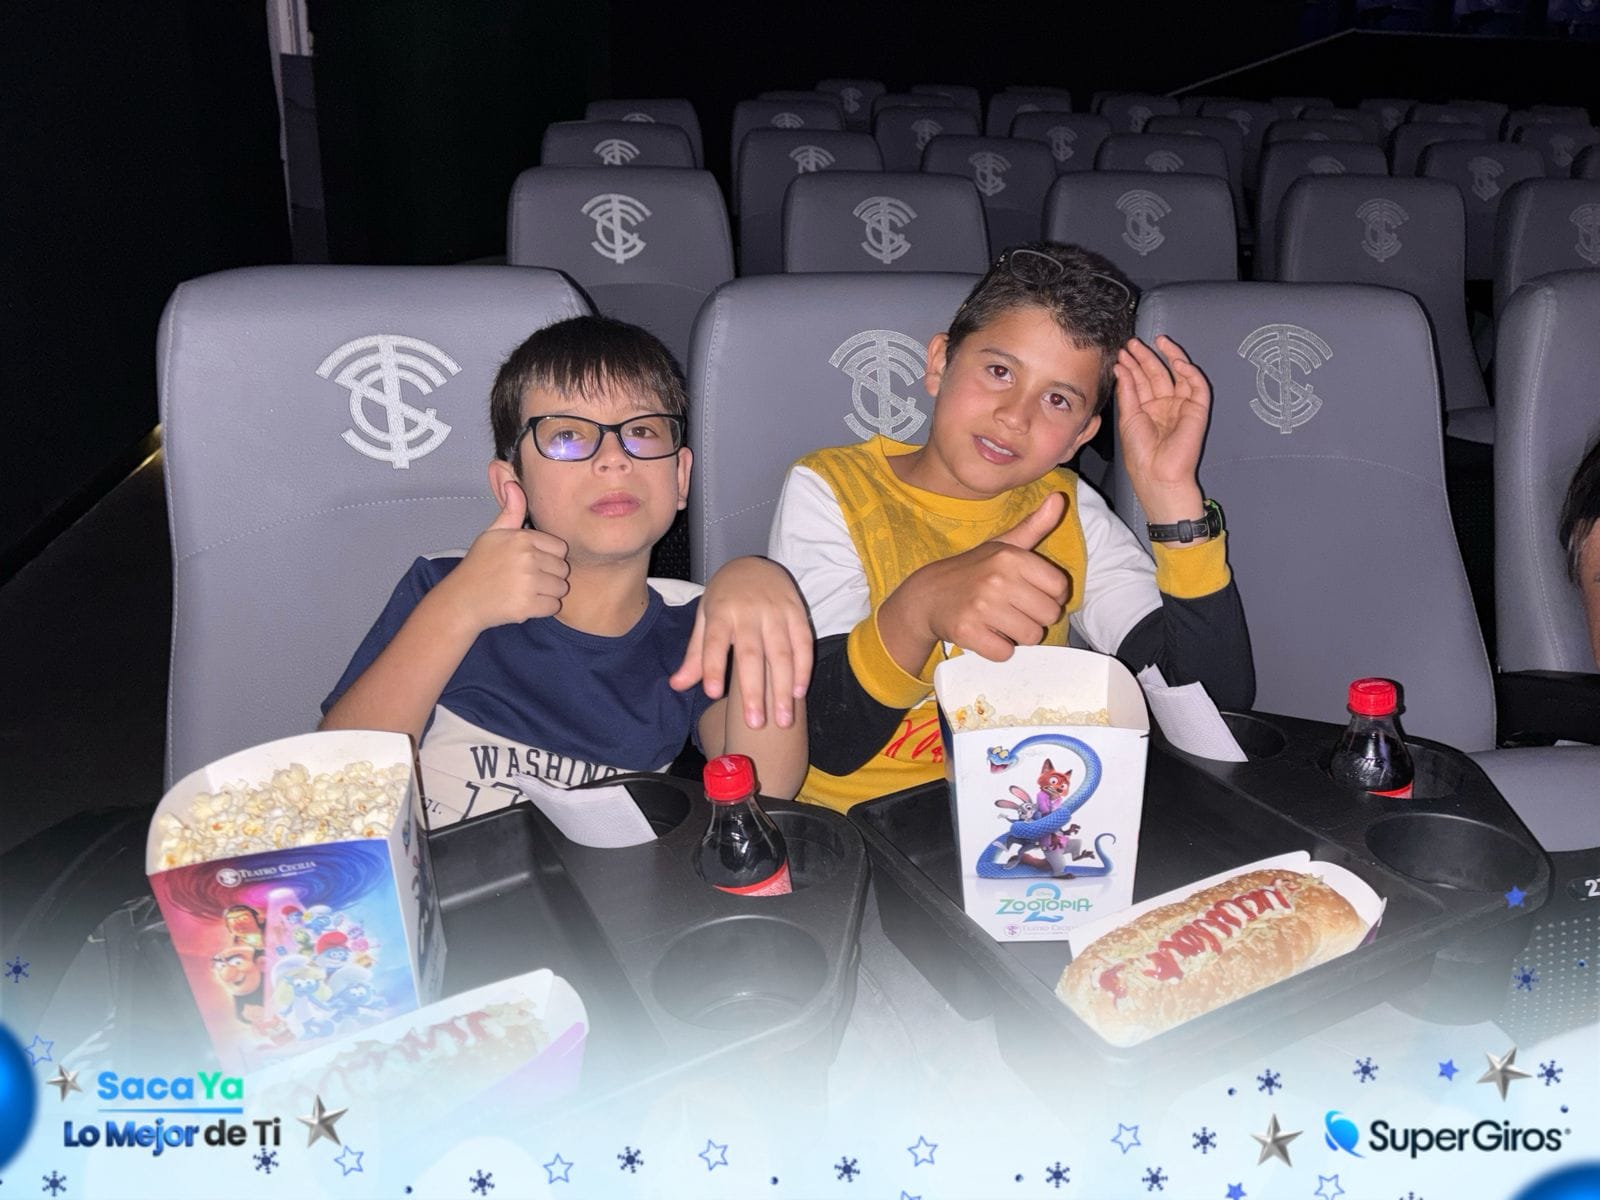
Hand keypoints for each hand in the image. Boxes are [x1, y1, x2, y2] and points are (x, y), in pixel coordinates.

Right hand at [435, 482, 569, 629]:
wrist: (462, 600)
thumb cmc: (479, 565)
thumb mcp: (493, 533)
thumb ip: (511, 511)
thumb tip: (514, 483)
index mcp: (522, 538)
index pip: (559, 548)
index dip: (548, 557)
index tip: (531, 563)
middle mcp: (527, 558)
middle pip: (563, 568)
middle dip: (550, 575)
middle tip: (527, 579)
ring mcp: (529, 582)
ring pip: (561, 588)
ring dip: (548, 593)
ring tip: (526, 591)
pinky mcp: (528, 605)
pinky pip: (555, 606)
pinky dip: (544, 608)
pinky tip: (526, 603)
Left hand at [670, 557, 812, 728]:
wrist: (755, 564)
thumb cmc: (725, 599)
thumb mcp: (705, 619)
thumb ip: (695, 655)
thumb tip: (677, 686)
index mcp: (720, 613)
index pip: (714, 642)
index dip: (714, 667)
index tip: (713, 693)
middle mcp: (748, 612)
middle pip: (751, 654)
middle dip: (752, 691)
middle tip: (755, 724)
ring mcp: (775, 612)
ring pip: (781, 653)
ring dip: (783, 688)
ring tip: (783, 720)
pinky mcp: (797, 613)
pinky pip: (803, 643)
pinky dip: (803, 669)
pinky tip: (799, 693)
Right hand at [904, 493, 1070, 661]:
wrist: (926, 595)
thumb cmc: (973, 571)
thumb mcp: (1003, 545)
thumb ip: (1035, 525)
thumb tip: (1060, 498)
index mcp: (1011, 557)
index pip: (1060, 588)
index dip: (1049, 596)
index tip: (1029, 593)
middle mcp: (997, 579)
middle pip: (1048, 615)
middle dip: (1034, 618)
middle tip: (1012, 610)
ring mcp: (981, 606)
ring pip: (1031, 637)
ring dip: (1018, 635)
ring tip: (999, 621)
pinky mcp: (968, 631)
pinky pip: (1005, 652)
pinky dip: (998, 649)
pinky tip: (986, 633)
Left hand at [1113, 335, 1209, 521]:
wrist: (1157, 474)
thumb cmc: (1141, 454)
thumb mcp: (1128, 418)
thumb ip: (1127, 391)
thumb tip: (1121, 367)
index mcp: (1148, 409)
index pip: (1141, 381)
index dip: (1132, 366)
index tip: (1121, 353)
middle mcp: (1166, 405)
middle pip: (1157, 374)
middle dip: (1146, 357)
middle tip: (1133, 343)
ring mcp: (1182, 406)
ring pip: (1177, 374)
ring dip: (1166, 357)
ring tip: (1154, 342)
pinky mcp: (1198, 409)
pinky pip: (1197, 385)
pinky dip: (1188, 371)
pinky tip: (1174, 361)